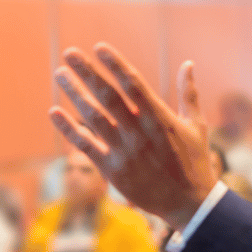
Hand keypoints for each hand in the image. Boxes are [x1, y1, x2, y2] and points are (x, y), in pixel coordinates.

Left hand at [49, 44, 216, 230]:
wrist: (189, 203)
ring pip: (93, 117)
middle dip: (88, 72)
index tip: (99, 47)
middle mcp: (140, 133)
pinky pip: (86, 145)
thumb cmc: (195, 162)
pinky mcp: (113, 170)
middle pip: (108, 96)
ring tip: (60, 74)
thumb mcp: (196, 126)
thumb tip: (188, 64)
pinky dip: (69, 129)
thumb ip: (188, 94)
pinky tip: (55, 111)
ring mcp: (125, 151)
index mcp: (160, 119)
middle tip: (70, 53)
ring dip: (75, 94)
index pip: (133, 85)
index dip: (115, 64)